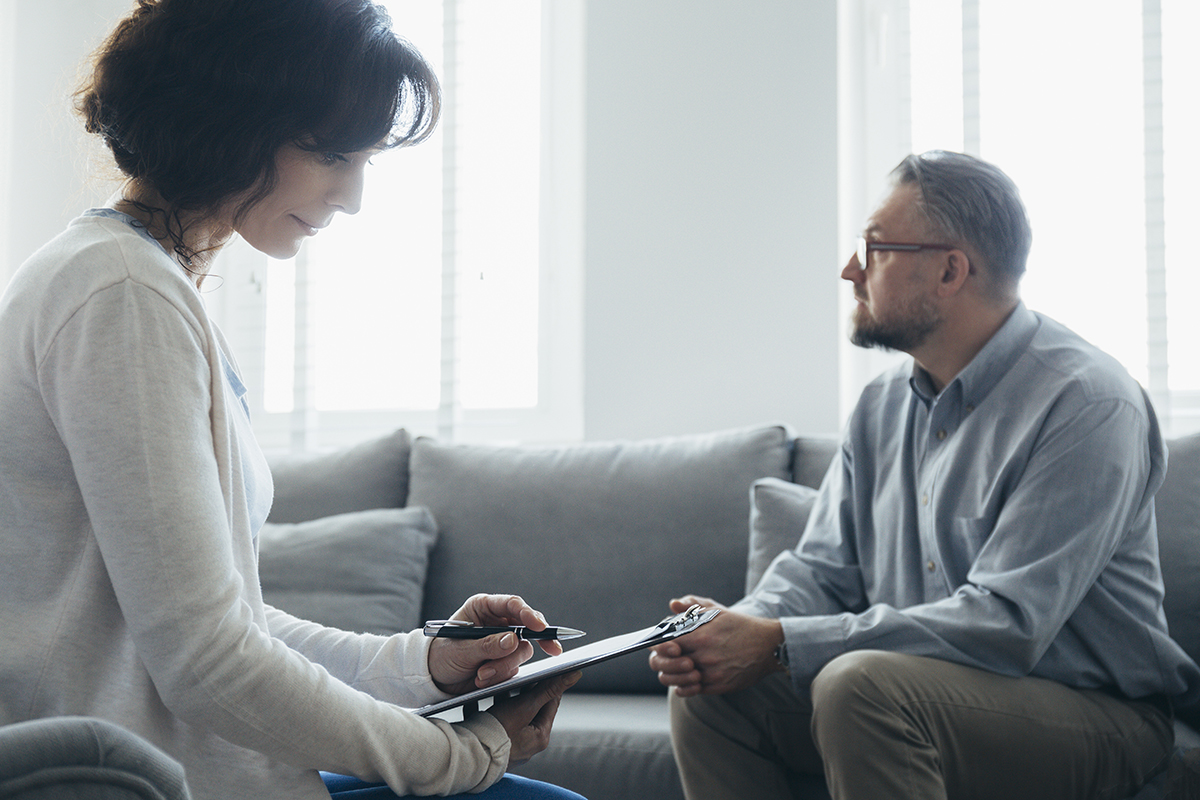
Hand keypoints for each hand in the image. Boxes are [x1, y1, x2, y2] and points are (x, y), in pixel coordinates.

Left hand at [428, 594, 563, 694]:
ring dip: (505, 666)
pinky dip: (500, 675)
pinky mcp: (504, 661)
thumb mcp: (460, 650)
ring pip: (522, 651)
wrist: (432, 679)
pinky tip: (481, 679)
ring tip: (481, 675)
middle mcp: (496, 622)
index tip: (541, 627)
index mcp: (483, 607)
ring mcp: (502, 642)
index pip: (513, 605)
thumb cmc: (440, 656)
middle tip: (552, 650)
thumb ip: (487, 645)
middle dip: (535, 640)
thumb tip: (513, 640)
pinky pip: (513, 667)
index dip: (530, 614)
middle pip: (527, 627)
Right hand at [485, 671, 581, 767]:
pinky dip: (484, 708)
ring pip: (508, 713)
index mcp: (540, 737)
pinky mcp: (489, 742)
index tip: (546, 668)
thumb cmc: (497, 733)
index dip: (548, 682)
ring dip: (501, 698)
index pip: (550, 703)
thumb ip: (548, 690)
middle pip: (529, 707)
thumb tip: (574, 675)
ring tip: (494, 685)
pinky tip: (476, 699)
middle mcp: (526, 744)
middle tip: (516, 674)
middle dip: (521, 690)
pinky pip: (490, 720)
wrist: (466, 756)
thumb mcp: (525, 706)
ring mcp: (508, 744)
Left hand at [647, 595, 783, 696]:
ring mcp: (711, 673)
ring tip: (678, 667)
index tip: (659, 644)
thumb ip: (692, 607)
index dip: (658, 645)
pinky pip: (692, 690)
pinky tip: (687, 678)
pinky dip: (685, 686)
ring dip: (673, 675)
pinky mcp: (719, 686)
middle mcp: (704, 656)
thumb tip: (672, 604)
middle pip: (666, 664)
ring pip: (678, 680)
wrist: (769, 645)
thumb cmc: (739, 626)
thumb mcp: (716, 611)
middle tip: (667, 657)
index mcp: (700, 636)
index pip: (664, 644)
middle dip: (662, 661)